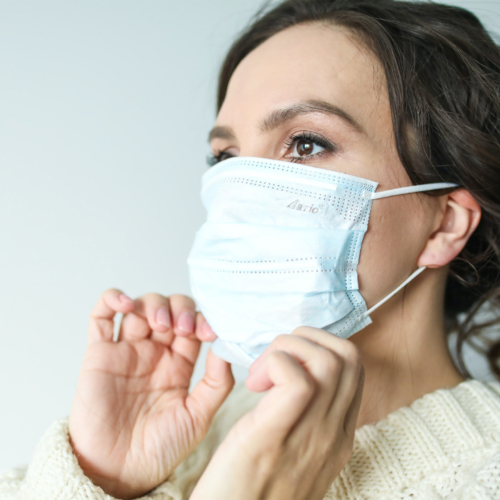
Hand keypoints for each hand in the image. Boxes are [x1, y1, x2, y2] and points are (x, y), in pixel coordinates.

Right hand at [69, 289, 233, 499]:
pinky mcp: (99, 353)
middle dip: (178, 308)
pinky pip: (100, 316)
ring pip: (140, 307)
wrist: (120, 471)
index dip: (201, 319)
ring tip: (160, 324)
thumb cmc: (160, 447)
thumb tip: (226, 347)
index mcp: (180, 363)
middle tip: (181, 327)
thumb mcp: (199, 415)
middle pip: (169, 308)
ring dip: (152, 304)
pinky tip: (125, 304)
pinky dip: (111, 299)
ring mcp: (127, 350)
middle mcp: (154, 352)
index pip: (193, 324)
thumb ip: (217, 382)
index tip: (207, 331)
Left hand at [190, 327, 363, 499]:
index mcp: (339, 435)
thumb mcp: (297, 452)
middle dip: (306, 338)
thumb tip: (296, 374)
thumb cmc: (254, 486)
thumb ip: (308, 417)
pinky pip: (296, 381)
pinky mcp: (274, 437)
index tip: (287, 359)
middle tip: (273, 359)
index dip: (320, 347)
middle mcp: (334, 434)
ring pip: (327, 361)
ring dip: (288, 348)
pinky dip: (274, 364)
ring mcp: (311, 438)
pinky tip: (254, 384)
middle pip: (347, 356)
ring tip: (261, 372)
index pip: (354, 368)